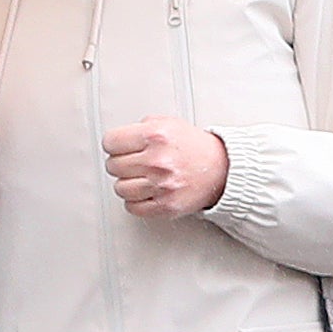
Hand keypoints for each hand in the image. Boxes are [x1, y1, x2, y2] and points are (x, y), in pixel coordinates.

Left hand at [104, 116, 228, 218]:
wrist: (222, 169)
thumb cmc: (194, 147)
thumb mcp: (168, 123)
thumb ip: (141, 127)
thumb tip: (118, 140)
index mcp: (155, 136)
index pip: (110, 142)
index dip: (114, 144)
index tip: (118, 147)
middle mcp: (158, 161)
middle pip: (113, 166)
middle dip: (121, 163)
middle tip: (133, 162)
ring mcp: (161, 185)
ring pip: (120, 188)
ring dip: (128, 183)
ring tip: (141, 177)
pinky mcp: (166, 206)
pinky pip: (132, 207)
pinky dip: (136, 201)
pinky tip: (145, 192)